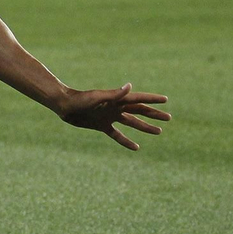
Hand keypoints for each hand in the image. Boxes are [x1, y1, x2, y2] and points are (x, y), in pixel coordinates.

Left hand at [54, 83, 170, 150]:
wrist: (64, 106)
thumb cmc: (80, 99)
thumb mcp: (98, 97)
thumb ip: (114, 94)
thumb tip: (130, 86)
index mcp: (117, 99)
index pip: (139, 99)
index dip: (152, 99)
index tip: (166, 100)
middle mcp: (115, 107)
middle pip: (139, 111)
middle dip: (154, 114)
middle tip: (168, 118)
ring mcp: (109, 116)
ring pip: (132, 123)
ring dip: (145, 127)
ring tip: (159, 131)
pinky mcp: (102, 126)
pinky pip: (117, 135)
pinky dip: (126, 141)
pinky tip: (136, 147)